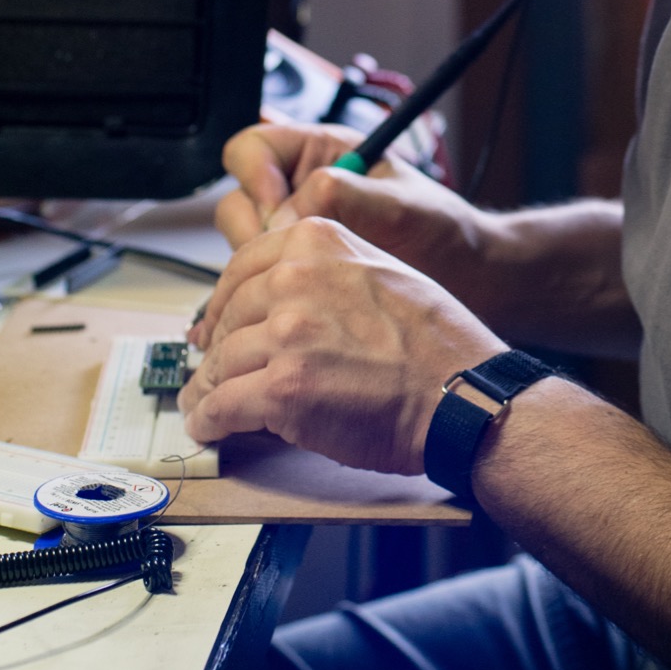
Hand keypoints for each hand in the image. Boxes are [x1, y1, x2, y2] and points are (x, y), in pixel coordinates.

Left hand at [179, 215, 502, 472]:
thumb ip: (327, 271)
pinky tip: (211, 427)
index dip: (224, 304)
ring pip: (221, 364)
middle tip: (213, 373)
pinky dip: (210, 422)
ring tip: (207, 405)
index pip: (241, 268)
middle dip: (218, 351)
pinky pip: (221, 407)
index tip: (215, 324)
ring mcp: (286, 333)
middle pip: (228, 318)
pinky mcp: (282, 388)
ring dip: (209, 390)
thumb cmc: (435, 343)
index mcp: (318, 242)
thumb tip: (278, 297)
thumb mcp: (383, 271)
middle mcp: (296, 278)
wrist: (462, 393)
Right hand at [201, 121, 489, 349]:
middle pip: (238, 200)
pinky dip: (264, 298)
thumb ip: (344, 196)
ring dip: (259, 268)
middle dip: (255, 230)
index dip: (256, 174)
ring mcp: (295, 236)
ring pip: (242, 245)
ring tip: (301, 284)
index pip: (255, 148)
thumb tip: (288, 213)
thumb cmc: (444, 232)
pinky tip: (288, 310)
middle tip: (289, 256)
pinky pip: (258, 282)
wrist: (466, 282)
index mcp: (322, 154)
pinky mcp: (296, 276)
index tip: (277, 207)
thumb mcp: (400, 204)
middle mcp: (300, 191)